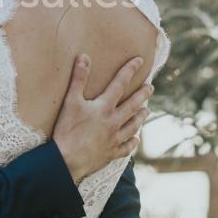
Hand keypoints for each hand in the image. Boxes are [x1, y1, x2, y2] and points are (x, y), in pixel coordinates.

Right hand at [51, 55, 151, 181]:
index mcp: (104, 107)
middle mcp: (113, 122)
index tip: (139, 61)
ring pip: (133, 126)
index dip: (130, 70)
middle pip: (132, 105)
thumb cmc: (67, 130)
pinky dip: (132, 142)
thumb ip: (79, 79)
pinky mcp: (110, 153)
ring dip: (141, 117)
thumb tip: (84, 57)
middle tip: (150, 87)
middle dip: (142, 94)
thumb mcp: (71, 101)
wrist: (67, 160)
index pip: (120, 84)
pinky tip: (136, 139)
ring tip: (147, 110)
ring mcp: (114, 139)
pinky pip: (126, 148)